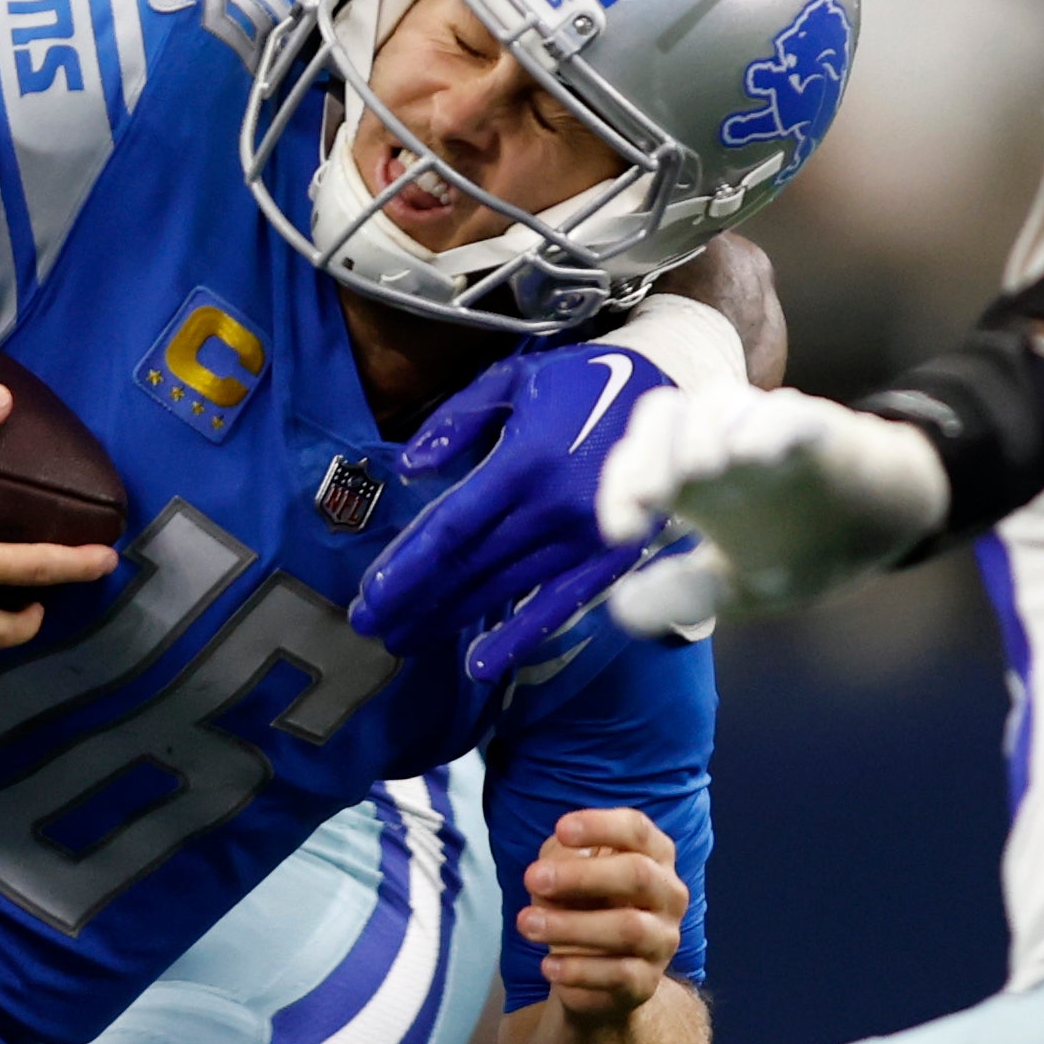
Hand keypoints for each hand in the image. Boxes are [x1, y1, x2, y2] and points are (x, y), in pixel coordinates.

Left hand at [350, 345, 669, 679]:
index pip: (450, 527)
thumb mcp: (513, 379)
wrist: (674, 387)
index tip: (369, 595)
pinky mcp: (614, 557)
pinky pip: (561, 606)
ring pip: (503, 590)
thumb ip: (456, 420)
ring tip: (404, 640)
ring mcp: (585, 538)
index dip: (407, 565)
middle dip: (414, 600)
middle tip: (369, 628)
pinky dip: (521, 637)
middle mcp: (551, 508)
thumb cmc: (583, 380)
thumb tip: (409, 470)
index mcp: (522, 461)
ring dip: (450, 618)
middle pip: (468, 567)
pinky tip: (482, 664)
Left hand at [517, 808, 687, 1024]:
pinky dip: (578, 969)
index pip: (638, 831)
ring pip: (629, 928)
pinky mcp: (647, 981)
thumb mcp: (566, 874)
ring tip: (526, 923)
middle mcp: (668, 894)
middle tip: (531, 878)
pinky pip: (618, 974)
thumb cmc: (583, 906)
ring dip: (571, 925)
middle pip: (638, 875)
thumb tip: (551, 868)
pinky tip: (548, 965)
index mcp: (653, 856)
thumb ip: (560, 860)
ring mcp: (663, 940)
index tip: (561, 829)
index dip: (601, 826)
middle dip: (581, 875)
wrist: (594, 975)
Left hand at [598, 384, 947, 631]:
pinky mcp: (818, 429)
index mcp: (689, 482)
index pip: (634, 463)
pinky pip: (788, 414)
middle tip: (651, 497)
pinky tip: (750, 455)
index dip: (617, 491)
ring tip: (701, 471)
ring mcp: (765, 432)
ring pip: (718, 401)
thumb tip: (622, 610)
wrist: (881, 527)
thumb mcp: (735, 587)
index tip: (621, 533)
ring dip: (701, 434)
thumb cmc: (798, 547)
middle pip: (663, 413)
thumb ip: (682, 597)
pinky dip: (766, 427)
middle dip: (648, 453)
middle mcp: (718, 446)